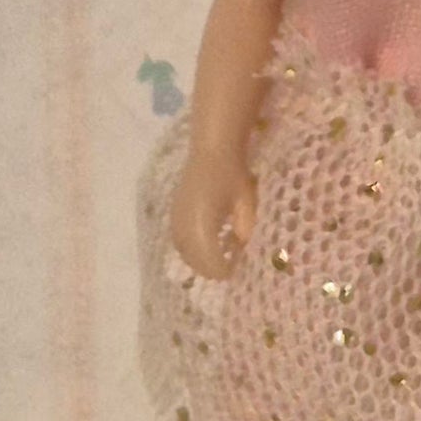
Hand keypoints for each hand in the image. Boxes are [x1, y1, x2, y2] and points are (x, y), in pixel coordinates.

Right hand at [170, 154, 256, 279]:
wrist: (212, 150)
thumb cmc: (234, 174)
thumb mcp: (246, 205)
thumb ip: (243, 230)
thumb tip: (239, 249)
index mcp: (201, 227)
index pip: (210, 263)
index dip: (223, 271)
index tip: (236, 271)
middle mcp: (184, 227)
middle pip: (195, 262)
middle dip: (212, 268)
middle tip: (230, 266)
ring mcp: (175, 220)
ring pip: (185, 253)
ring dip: (200, 259)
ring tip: (220, 256)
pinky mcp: (173, 214)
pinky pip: (179, 241)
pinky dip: (192, 248)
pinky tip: (207, 242)